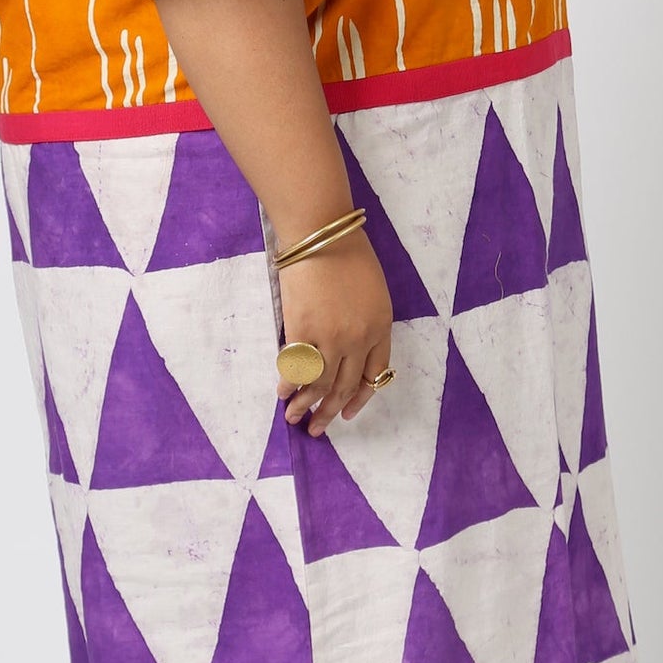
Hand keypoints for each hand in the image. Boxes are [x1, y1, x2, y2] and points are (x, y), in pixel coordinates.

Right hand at [277, 231, 393, 436]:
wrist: (321, 235)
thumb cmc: (349, 255)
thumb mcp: (373, 293)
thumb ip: (365, 325)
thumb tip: (345, 354)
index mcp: (381, 328)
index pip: (374, 375)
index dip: (359, 399)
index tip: (347, 414)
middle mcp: (359, 339)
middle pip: (344, 386)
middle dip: (329, 412)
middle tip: (316, 428)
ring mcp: (331, 337)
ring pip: (319, 383)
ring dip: (305, 404)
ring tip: (293, 418)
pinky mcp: (303, 330)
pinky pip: (297, 366)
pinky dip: (288, 383)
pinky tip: (281, 392)